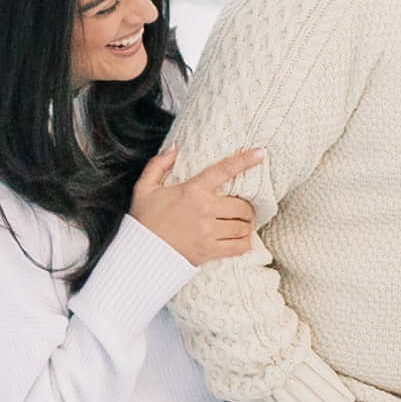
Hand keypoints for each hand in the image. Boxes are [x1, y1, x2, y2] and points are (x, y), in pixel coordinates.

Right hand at [126, 144, 263, 267]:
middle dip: (246, 207)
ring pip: (243, 226)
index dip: (244, 161)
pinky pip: (239, 246)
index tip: (260, 153)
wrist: (140, 253)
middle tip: (241, 209)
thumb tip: (174, 148)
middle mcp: (204, 210)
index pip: (223, 171)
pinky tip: (241, 240)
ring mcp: (209, 232)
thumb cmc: (144, 220)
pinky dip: (245, 243)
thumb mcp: (144, 188)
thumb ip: (158, 165)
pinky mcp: (210, 251)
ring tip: (241, 224)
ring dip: (246, 225)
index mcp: (192, 191)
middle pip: (241, 205)